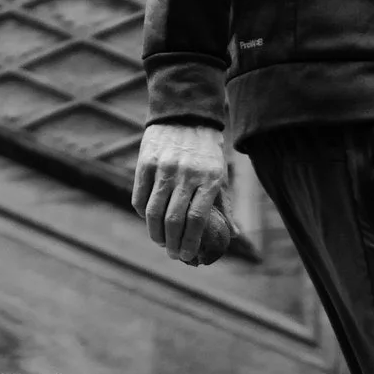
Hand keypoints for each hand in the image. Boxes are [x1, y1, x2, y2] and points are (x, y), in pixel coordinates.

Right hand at [132, 119, 234, 266]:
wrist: (185, 116)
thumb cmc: (206, 152)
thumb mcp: (220, 174)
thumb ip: (225, 205)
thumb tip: (234, 235)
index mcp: (208, 179)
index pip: (197, 219)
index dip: (191, 242)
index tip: (189, 256)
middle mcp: (185, 174)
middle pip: (173, 219)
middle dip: (172, 244)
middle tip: (174, 254)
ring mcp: (163, 168)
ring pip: (153, 211)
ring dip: (155, 233)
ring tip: (161, 242)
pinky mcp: (145, 163)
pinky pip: (140, 198)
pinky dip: (143, 215)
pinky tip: (150, 221)